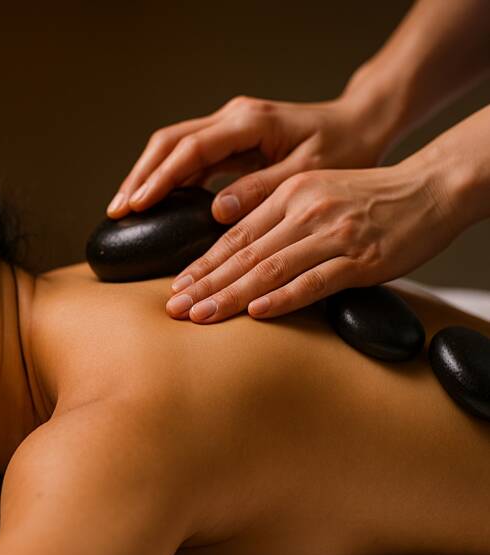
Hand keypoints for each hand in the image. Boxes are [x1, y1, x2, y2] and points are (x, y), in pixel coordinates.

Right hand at [106, 94, 385, 224]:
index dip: (159, 178)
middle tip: (117, 210)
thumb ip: (262, 189)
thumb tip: (217, 210)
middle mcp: (232, 117)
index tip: (136, 205)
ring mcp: (228, 126)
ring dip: (147, 176)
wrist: (360, 122)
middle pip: (169, 142)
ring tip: (125, 209)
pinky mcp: (230, 139)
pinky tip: (154, 202)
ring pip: (173, 147)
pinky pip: (188, 157)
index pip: (190, 149)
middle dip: (140, 176)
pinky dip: (167, 178)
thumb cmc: (343, 147)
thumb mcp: (307, 172)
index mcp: (249, 122)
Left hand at [164, 160, 459, 322]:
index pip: (235, 235)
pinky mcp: (361, 259)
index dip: (202, 264)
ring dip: (231, 296)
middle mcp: (305, 211)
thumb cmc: (369, 197)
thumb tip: (236, 254)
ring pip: (270, 269)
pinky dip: (283, 298)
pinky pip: (315, 281)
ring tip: (200, 315)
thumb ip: (276, 219)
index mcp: (289, 194)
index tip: (176, 288)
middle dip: (204, 284)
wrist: (432, 188)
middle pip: (243, 254)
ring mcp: (333, 235)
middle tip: (174, 309)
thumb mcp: (315, 192)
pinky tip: (256, 313)